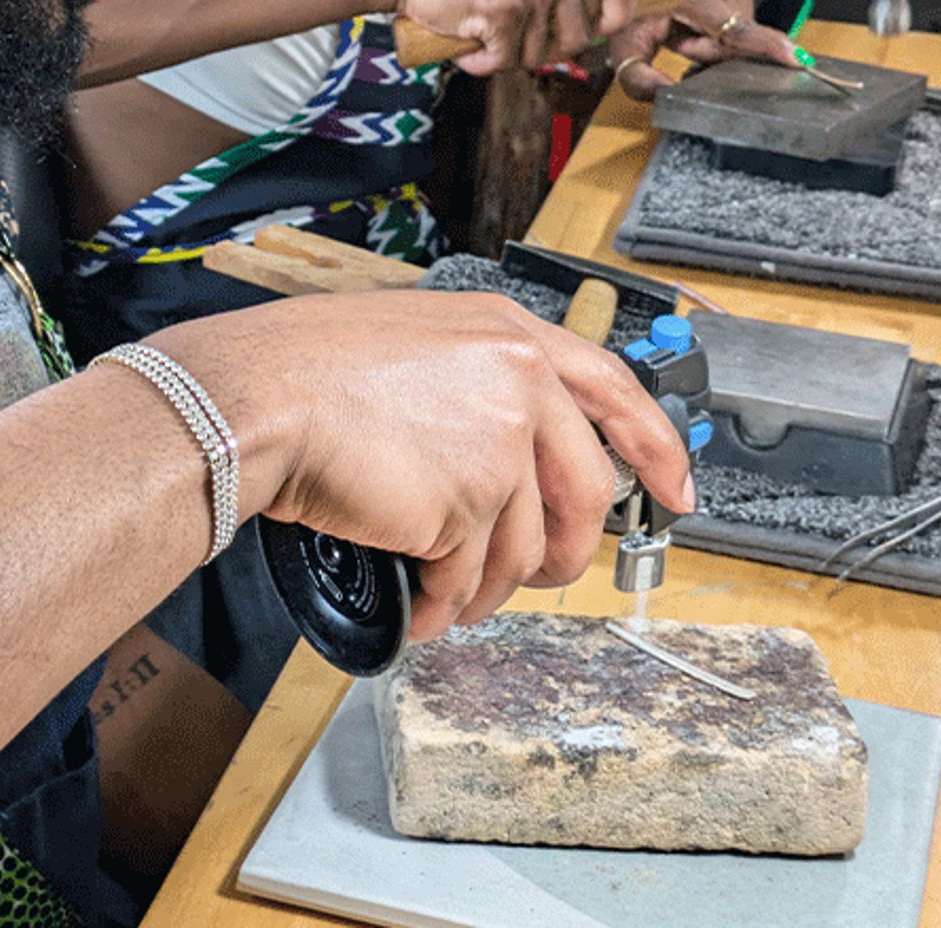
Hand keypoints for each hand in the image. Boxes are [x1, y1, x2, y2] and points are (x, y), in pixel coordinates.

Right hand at [146, 291, 692, 642]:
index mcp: (510, 336)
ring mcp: (496, 445)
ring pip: (524, 549)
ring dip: (489, 586)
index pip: (616, 393)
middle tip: (544, 574)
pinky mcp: (465, 505)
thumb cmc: (311, 367)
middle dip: (565, 551)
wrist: (261, 397)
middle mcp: (518, 384)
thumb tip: (507, 452)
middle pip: (585, 493)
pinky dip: (445, 603)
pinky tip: (421, 604)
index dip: (657, 447)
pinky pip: (468, 577)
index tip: (679, 488)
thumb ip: (479, 385)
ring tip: (453, 593)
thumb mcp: (417, 344)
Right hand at [391, 0, 637, 75]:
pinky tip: (466, 44)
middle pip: (578, 38)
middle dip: (545, 51)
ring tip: (481, 33)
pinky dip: (481, 63)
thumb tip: (579, 26)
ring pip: (538, 56)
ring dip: (506, 57)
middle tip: (511, 42)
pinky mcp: (504, 15)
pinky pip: (504, 62)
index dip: (617, 13)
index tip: (600, 28)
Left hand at [607, 0, 802, 101]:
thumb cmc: (633, 4)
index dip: (766, 44)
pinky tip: (694, 23)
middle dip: (706, 52)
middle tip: (677, 40)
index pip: (736, 28)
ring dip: (710, 43)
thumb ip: (639, 77)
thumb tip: (666, 97)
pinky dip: (715, 32)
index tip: (795, 57)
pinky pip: (738, 26)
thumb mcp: (625, 44)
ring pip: (738, 37)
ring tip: (682, 29)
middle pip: (736, 43)